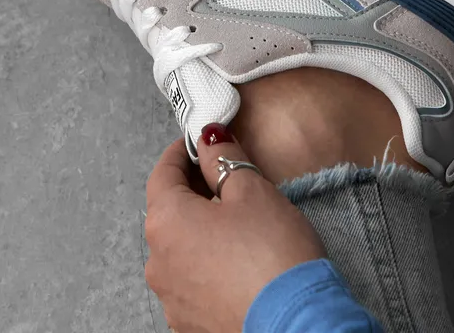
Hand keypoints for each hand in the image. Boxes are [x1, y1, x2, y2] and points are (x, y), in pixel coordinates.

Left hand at [144, 125, 323, 332]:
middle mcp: (158, 263)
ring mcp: (173, 300)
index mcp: (166, 222)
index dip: (182, 152)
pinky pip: (194, 282)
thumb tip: (210, 139)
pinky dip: (209, 264)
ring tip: (240, 223)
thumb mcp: (253, 190)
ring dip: (202, 230)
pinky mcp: (191, 325)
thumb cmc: (272, 254)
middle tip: (227, 178)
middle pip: (170, 212)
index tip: (201, 142)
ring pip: (181, 249)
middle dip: (195, 191)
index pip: (162, 173)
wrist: (294, 325)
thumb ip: (224, 158)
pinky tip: (240, 262)